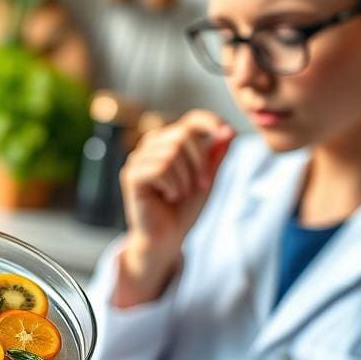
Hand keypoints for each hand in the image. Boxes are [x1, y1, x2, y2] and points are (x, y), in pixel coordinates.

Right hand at [114, 110, 234, 305]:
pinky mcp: (131, 175)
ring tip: (180, 194)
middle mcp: (151, 146)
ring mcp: (138, 159)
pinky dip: (172, 185)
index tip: (227, 132)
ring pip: (171, 153)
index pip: (190, 121)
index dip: (209, 122)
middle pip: (183, 135)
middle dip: (200, 162)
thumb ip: (215, 157)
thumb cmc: (183, 209)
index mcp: (169, 142)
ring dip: (185, 179)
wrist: (167, 238)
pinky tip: (168, 197)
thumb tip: (228, 132)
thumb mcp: (206, 180)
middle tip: (202, 185)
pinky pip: (159, 168)